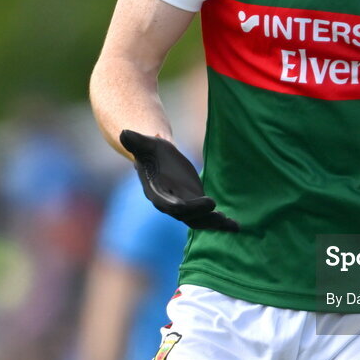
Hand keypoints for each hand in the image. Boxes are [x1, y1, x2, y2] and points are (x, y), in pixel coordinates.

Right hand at [120, 130, 239, 231]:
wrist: (157, 156)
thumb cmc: (150, 149)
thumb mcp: (144, 144)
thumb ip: (135, 142)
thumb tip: (123, 133)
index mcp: (156, 193)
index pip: (166, 204)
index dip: (179, 206)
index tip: (191, 205)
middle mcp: (169, 204)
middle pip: (186, 215)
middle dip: (201, 215)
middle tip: (217, 211)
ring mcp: (183, 207)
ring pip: (198, 221)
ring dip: (214, 223)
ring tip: (230, 224)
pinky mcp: (194, 205)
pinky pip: (207, 218)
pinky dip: (220, 223)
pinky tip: (235, 226)